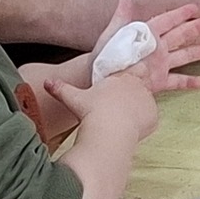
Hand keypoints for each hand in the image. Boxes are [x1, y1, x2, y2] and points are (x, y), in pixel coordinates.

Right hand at [44, 71, 159, 146]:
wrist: (109, 130)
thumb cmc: (91, 112)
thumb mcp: (74, 98)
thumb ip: (61, 88)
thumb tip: (46, 82)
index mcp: (121, 77)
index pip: (134, 68)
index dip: (130, 75)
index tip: (122, 85)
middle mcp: (138, 85)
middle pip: (143, 82)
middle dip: (136, 90)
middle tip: (123, 103)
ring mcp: (148, 100)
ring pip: (147, 100)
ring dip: (139, 106)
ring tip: (124, 118)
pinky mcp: (153, 116)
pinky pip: (150, 118)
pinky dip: (144, 122)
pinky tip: (130, 129)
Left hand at [92, 0, 199, 92]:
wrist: (97, 87)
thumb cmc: (103, 62)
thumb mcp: (111, 37)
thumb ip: (120, 19)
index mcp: (144, 36)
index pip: (164, 20)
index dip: (179, 13)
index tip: (196, 6)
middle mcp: (154, 49)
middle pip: (179, 35)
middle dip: (197, 28)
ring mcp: (157, 66)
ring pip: (183, 57)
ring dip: (199, 52)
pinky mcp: (157, 83)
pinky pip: (176, 81)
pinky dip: (188, 81)